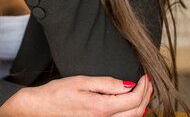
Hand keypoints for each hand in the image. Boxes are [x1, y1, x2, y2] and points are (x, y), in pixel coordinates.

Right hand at [0, 74, 151, 116]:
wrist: (41, 108)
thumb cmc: (57, 93)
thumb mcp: (81, 82)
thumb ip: (106, 83)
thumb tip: (127, 85)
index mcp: (102, 108)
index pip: (133, 99)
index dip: (143, 87)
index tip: (144, 76)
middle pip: (137, 112)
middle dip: (146, 96)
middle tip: (148, 82)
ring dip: (141, 105)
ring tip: (142, 91)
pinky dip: (130, 112)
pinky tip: (129, 103)